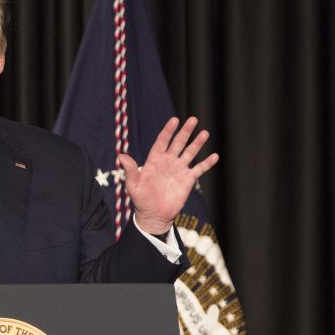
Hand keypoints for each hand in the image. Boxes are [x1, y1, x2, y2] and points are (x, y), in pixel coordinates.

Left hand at [118, 117, 217, 234]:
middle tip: (193, 119)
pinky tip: (214, 156)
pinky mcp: (188, 180)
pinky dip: (206, 163)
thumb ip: (130, 170)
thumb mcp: (133, 185)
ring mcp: (179, 170)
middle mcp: (168, 162)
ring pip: (190, 153)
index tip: (174, 120)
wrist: (154, 215)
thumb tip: (120, 155)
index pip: (162, 141)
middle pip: (178, 143)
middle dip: (185, 131)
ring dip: (197, 143)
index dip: (168, 131)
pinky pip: (199, 169)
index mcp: (154, 160)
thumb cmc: (141, 199)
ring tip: (205, 133)